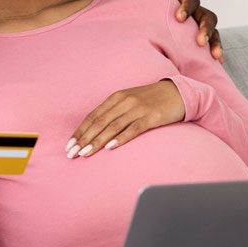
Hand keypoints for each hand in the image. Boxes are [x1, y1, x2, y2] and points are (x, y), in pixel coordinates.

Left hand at [65, 80, 184, 157]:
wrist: (178, 92)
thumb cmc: (150, 101)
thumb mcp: (129, 102)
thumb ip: (113, 113)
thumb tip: (95, 131)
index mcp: (115, 98)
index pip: (92, 116)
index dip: (80, 131)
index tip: (69, 146)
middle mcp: (124, 102)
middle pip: (99, 122)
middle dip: (84, 139)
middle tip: (72, 154)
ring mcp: (137, 109)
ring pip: (112, 127)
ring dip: (97, 141)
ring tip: (85, 153)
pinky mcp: (151, 116)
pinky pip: (133, 129)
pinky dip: (120, 138)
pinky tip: (110, 147)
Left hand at [135, 0, 223, 61]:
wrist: (134, 18)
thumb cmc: (139, 3)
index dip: (187, 7)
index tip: (179, 18)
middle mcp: (192, 11)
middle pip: (208, 16)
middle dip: (206, 29)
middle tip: (199, 42)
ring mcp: (196, 25)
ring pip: (213, 31)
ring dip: (215, 43)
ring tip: (215, 56)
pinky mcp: (195, 39)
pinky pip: (210, 44)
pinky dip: (215, 51)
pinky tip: (217, 63)